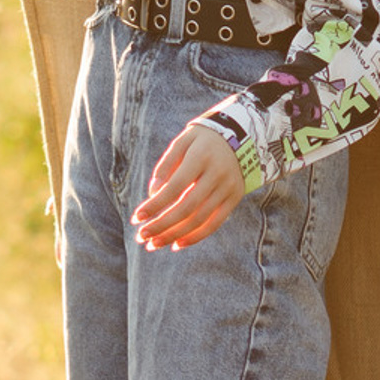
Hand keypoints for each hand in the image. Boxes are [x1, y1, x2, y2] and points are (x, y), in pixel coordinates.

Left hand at [133, 123, 247, 249]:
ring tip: (154, 244)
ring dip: (174, 235)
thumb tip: (153, 194)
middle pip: (186, 208)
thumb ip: (166, 166)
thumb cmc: (202, 140)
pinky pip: (214, 224)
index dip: (155, 205)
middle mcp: (217, 174)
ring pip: (199, 219)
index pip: (174, 187)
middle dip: (161, 225)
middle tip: (141, 237)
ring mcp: (228, 188)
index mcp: (201, 157)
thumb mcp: (183, 141)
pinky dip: (195, 237)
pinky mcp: (234, 198)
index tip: (136, 218)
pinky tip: (177, 244)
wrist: (243, 135)